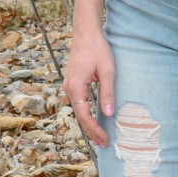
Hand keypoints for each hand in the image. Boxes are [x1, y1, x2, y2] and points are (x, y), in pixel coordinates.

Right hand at [62, 29, 114, 147]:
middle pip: (80, 116)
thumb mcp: (107, 71)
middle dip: (92, 131)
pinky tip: (94, 120)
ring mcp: (69, 85)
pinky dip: (86, 113)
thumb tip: (108, 114)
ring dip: (89, 124)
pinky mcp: (73, 82)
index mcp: (76, 87)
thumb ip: (107, 93)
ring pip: (79, 110)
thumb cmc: (98, 49)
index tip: (105, 140)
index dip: (95, 130)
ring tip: (100, 136)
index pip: (84, 115)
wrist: (86, 32)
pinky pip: (79, 103)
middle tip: (104, 144)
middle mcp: (69, 88)